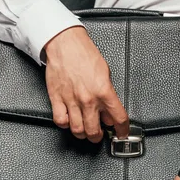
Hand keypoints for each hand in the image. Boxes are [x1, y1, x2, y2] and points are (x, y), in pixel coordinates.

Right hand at [44, 26, 129, 141]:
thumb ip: (108, 93)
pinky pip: (61, 121)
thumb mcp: (106, 72)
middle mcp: (88, 99)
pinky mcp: (57, 99)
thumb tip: (109, 109)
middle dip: (98, 136)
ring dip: (82, 134)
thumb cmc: (84, 53)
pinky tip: (69, 120)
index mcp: (104, 91)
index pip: (118, 118)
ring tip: (85, 130)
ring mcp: (71, 101)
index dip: (122, 130)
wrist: (65, 43)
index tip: (122, 133)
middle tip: (99, 134)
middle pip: (94, 131)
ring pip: (77, 130)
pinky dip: (65, 124)